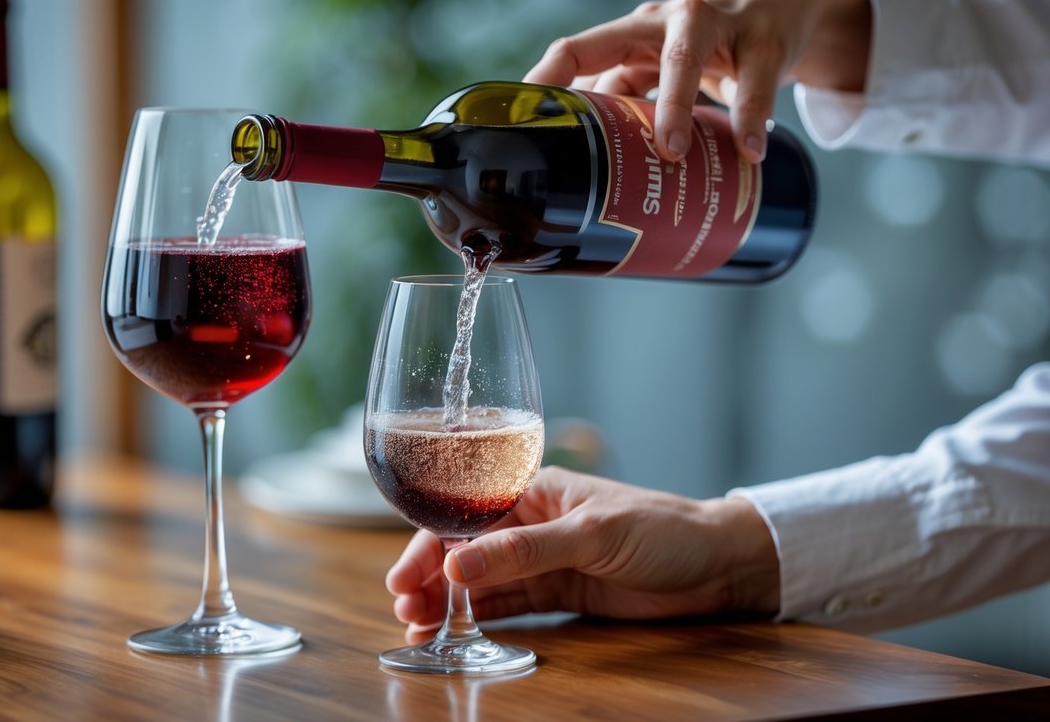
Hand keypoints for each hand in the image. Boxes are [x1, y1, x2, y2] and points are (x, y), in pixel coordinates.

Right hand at [385, 466, 779, 642]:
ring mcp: (542, 561)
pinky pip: (508, 606)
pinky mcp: (558, 593)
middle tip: (406, 612)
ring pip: (480, 583)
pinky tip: (456, 632)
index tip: (403, 580)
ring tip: (419, 629)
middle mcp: (529, 524)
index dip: (430, 548)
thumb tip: (459, 566)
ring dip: (448, 604)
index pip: (466, 518)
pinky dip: (480, 619)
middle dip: (430, 580)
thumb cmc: (662, 530)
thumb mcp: (592, 535)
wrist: (718, 565)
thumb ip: (526, 551)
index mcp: (532, 491)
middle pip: (464, 553)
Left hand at [524, 0, 870, 162]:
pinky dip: (750, 120)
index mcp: (632, 35)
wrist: (787, 9)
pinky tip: (750, 150)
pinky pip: (754, 82)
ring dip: (675, 107)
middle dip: (598, 97)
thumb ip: (626, 100)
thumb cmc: (709, 48)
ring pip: (683, 60)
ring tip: (674, 151)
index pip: (576, 50)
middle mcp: (665, 22)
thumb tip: (581, 157)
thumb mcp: (663, 69)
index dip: (546, 81)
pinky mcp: (762, 40)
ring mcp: (715, 25)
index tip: (523, 122)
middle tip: (590, 150)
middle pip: (616, 48)